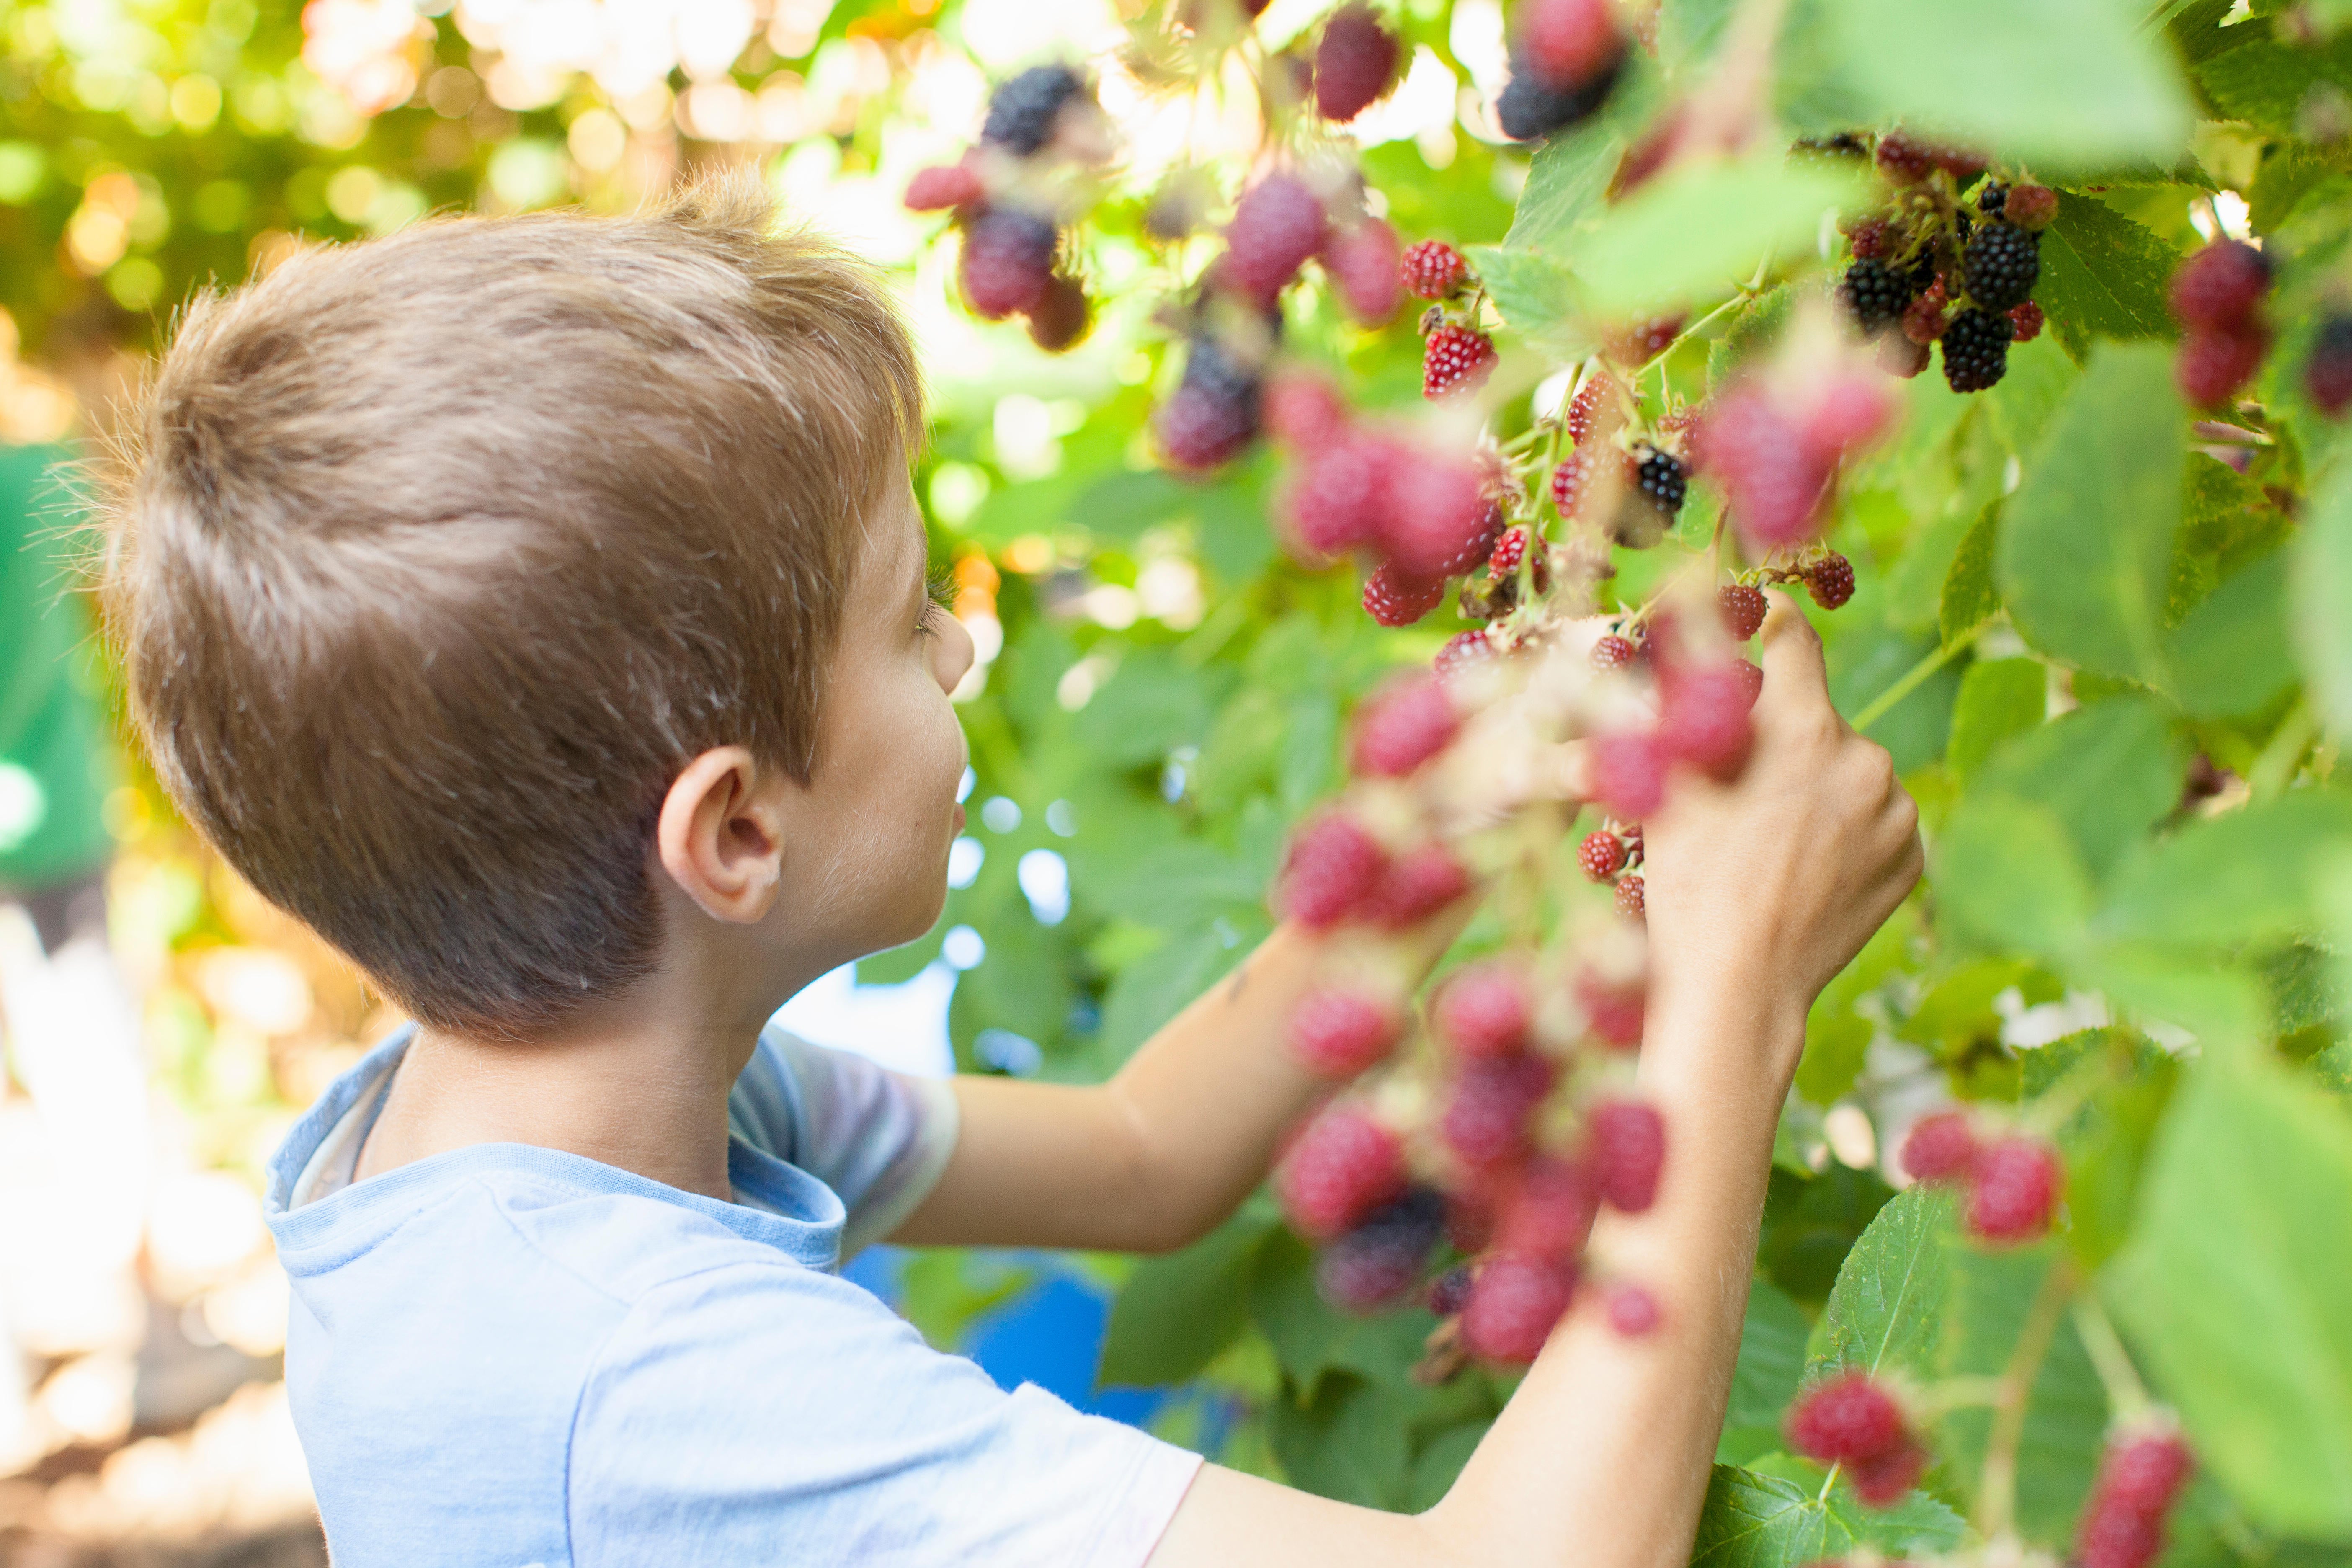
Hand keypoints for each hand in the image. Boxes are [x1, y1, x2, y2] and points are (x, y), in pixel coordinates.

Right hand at [1639, 592, 1921, 1079]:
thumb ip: (1681, 706)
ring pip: (1849, 773)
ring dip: (1815, 789)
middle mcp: (1866, 757)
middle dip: (1780, 738)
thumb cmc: (1687, 881)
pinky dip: (1844, 834)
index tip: (1762, 618)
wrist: (1740, 985)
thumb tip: (1672, 648)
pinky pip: (1875, 823)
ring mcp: (1897, 812)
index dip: (1773, 621)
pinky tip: (1804, 870)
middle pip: (1817, 719)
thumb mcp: (1667, 783)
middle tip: (1739, 787)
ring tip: (1769, 843)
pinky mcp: (1914, 859)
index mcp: (1804, 725)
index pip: (1796, 640)